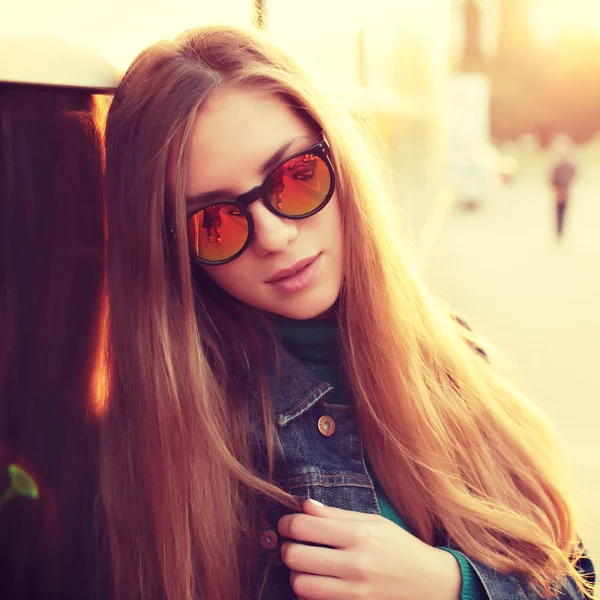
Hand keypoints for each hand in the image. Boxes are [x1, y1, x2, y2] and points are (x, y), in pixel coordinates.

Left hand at [278, 499, 460, 599]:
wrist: (430, 583)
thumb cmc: (400, 547)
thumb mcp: (373, 522)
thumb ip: (336, 515)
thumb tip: (304, 505)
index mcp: (358, 535)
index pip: (303, 527)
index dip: (286, 524)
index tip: (286, 524)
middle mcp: (355, 564)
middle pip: (295, 556)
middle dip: (287, 548)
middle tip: (293, 545)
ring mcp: (354, 592)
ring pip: (300, 584)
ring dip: (296, 573)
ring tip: (306, 565)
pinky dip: (309, 592)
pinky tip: (318, 582)